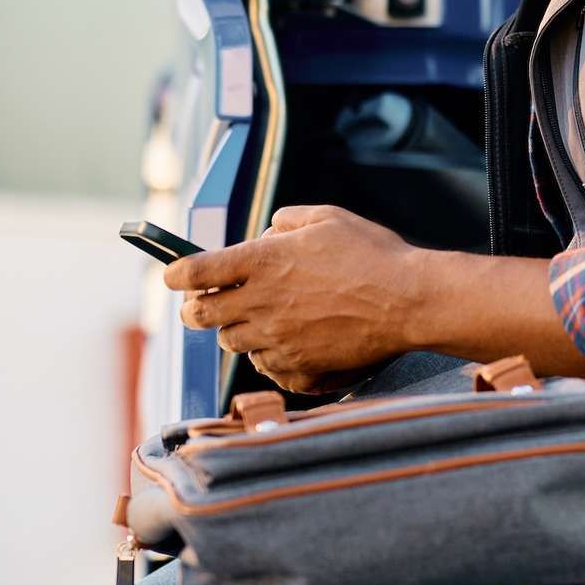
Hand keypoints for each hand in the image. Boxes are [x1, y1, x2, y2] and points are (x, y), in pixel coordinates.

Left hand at [167, 205, 426, 393]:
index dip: (175, 273)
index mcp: (261, 262)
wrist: (410, 301)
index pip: (192, 272)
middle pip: (200, 315)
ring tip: (263, 317)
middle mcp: (260, 303)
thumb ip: (285, 221)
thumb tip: (264, 235)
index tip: (174, 275)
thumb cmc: (373, 254)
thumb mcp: (327, 218)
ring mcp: (276, 339)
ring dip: (237, 329)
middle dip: (197, 308)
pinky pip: (264, 367)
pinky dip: (270, 355)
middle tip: (208, 302)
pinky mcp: (295, 366)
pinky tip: (290, 341)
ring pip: (232, 342)